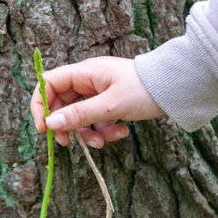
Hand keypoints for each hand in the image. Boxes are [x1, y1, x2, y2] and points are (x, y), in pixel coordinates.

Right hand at [30, 57, 163, 147]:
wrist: (176, 88)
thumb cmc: (144, 89)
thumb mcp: (110, 105)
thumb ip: (79, 115)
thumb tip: (50, 124)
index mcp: (83, 73)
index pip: (48, 84)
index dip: (41, 105)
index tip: (44, 128)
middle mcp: (87, 81)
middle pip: (62, 104)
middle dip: (66, 126)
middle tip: (69, 144)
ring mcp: (98, 93)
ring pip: (79, 116)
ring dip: (87, 132)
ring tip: (104, 141)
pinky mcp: (109, 104)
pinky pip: (96, 120)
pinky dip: (104, 130)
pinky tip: (120, 132)